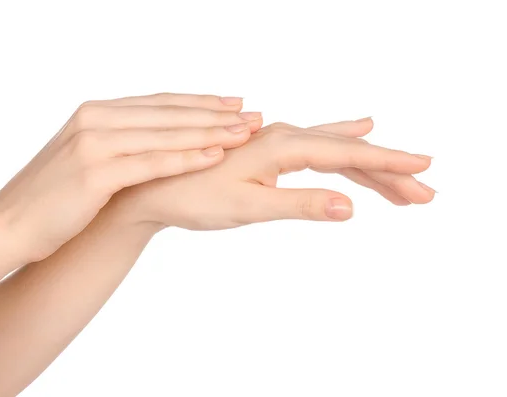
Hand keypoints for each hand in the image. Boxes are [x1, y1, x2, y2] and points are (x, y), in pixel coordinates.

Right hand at [0, 93, 262, 262]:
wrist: (9, 225)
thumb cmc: (51, 198)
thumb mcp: (85, 159)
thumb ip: (117, 143)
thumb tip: (153, 143)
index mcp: (95, 112)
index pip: (159, 102)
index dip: (199, 102)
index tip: (233, 103)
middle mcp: (95, 119)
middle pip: (168, 113)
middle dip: (215, 114)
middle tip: (253, 114)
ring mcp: (94, 143)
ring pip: (165, 134)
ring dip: (209, 132)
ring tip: (245, 132)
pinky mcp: (95, 173)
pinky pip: (151, 163)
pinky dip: (185, 158)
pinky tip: (215, 155)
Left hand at [109, 118, 433, 229]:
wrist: (152, 186)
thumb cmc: (193, 197)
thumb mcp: (249, 207)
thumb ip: (299, 204)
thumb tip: (351, 207)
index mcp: (281, 145)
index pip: (347, 156)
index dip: (387, 165)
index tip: (423, 172)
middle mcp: (281, 135)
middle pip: (347, 152)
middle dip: (386, 171)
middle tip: (425, 191)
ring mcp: (273, 140)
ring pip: (332, 150)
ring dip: (367, 165)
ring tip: (401, 178)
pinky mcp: (264, 150)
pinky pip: (312, 147)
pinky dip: (340, 149)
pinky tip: (353, 135)